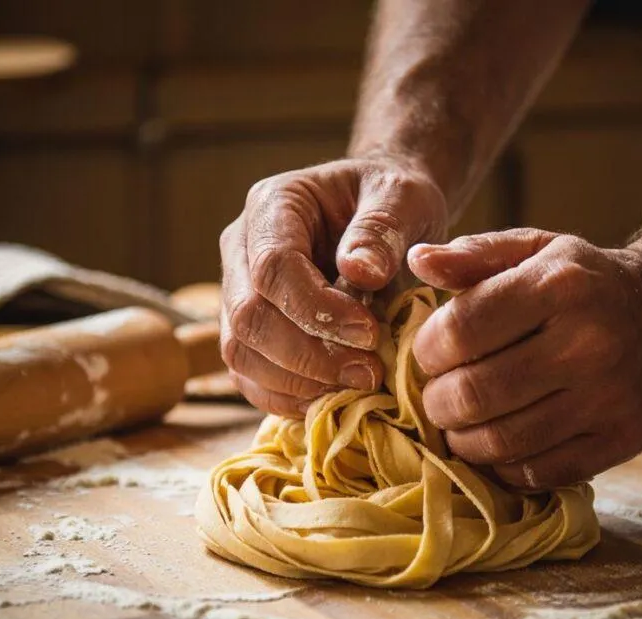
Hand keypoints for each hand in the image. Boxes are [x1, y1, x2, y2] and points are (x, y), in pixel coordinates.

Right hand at [220, 157, 446, 416]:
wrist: (384, 212)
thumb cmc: (394, 200)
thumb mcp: (403, 198)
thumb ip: (383, 230)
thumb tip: (360, 273)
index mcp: (273, 205)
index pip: (272, 268)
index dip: (316, 310)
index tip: (370, 333)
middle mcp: (242, 248)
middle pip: (248, 317)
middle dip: (308, 356)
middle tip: (369, 372)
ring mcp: (238, 292)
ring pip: (241, 353)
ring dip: (298, 382)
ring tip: (358, 385)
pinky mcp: (250, 332)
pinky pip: (250, 377)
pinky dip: (288, 397)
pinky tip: (334, 397)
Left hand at [409, 229, 641, 487]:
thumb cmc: (584, 284)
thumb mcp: (535, 250)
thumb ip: (474, 254)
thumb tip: (418, 261)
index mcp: (559, 286)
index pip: (462, 331)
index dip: (428, 351)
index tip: (429, 354)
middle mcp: (587, 344)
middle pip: (475, 394)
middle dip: (438, 402)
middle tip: (437, 396)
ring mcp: (606, 399)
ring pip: (501, 441)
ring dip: (462, 439)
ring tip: (460, 423)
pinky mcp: (618, 440)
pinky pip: (536, 472)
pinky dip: (502, 465)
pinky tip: (497, 443)